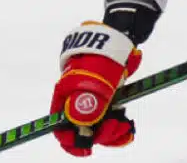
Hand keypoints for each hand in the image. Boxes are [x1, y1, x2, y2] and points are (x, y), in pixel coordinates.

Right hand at [50, 21, 142, 156]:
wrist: (120, 36)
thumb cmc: (105, 54)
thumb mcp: (98, 80)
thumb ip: (89, 104)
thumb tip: (81, 126)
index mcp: (66, 94)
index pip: (60, 126)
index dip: (70, 141)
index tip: (86, 150)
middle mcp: (76, 98)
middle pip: (81, 128)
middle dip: (98, 134)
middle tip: (117, 128)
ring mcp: (91, 97)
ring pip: (97, 124)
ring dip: (110, 131)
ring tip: (126, 126)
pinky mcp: (106, 95)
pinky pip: (109, 117)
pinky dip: (117, 123)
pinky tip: (127, 126)